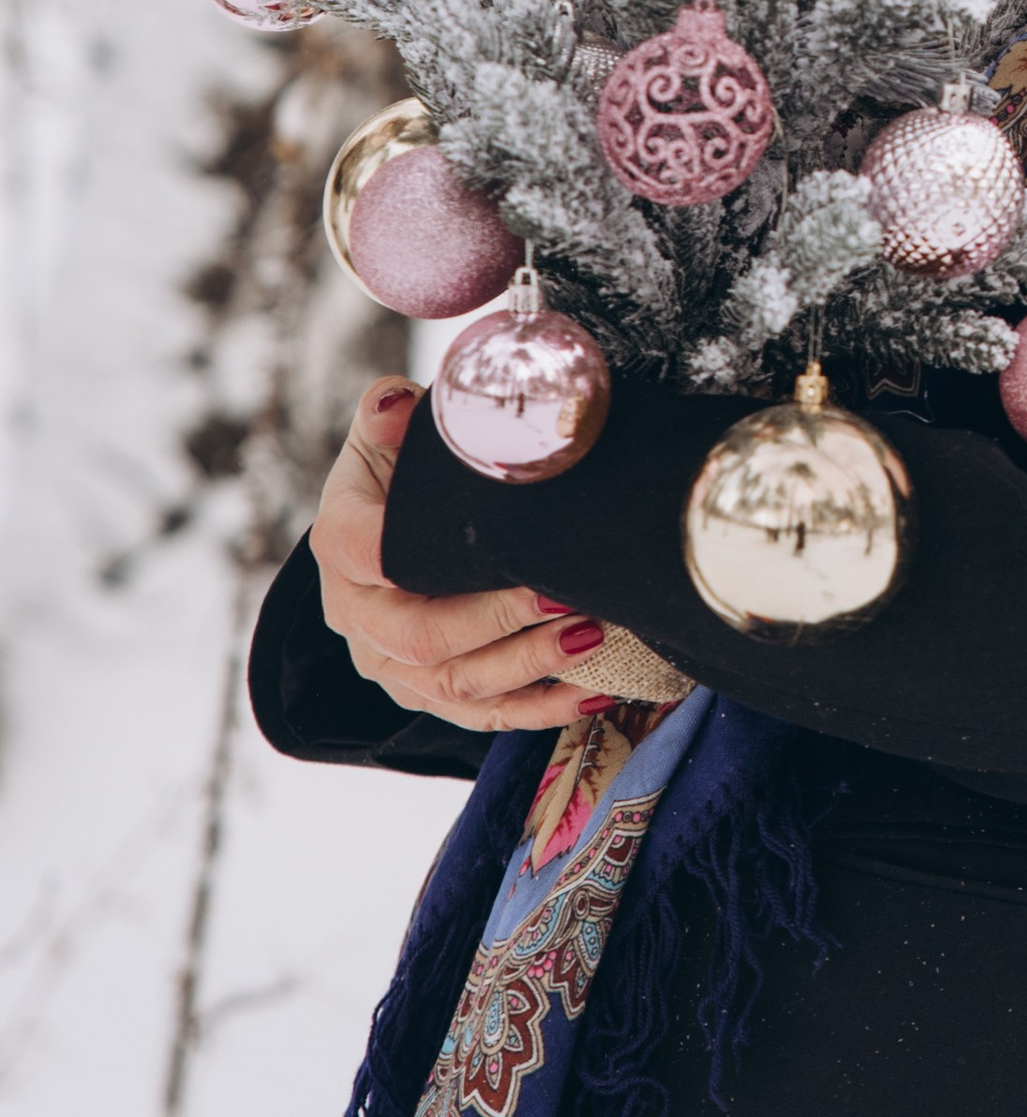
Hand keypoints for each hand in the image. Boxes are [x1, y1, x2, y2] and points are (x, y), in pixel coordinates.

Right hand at [311, 383, 604, 733]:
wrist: (386, 525)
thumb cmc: (398, 473)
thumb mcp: (386, 436)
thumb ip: (388, 417)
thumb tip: (397, 400)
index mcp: (340, 544)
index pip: (371, 555)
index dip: (431, 558)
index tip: (510, 547)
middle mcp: (357, 615)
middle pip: (423, 638)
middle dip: (501, 622)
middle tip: (567, 597)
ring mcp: (390, 663)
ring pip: (455, 686)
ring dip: (530, 666)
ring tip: (595, 637)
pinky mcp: (425, 693)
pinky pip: (482, 716)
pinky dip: (541, 710)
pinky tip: (595, 692)